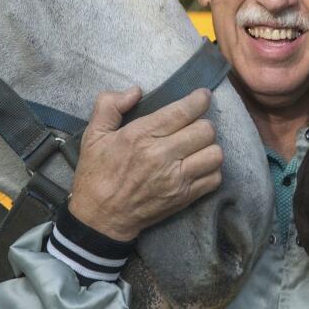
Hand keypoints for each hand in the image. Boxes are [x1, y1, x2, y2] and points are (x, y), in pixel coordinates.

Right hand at [67, 87, 222, 241]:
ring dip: (209, 147)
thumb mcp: (93, 135)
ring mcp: (176, 179)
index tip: (203, 96)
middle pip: (205, 130)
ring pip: (214, 154)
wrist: (100, 218)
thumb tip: (136, 91)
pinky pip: (214, 178)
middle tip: (194, 125)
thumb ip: (109, 105)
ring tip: (198, 146)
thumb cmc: (96, 174)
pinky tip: (198, 166)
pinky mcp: (184, 197)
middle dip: (203, 123)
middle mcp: (162, 155)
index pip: (183, 111)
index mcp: (140, 136)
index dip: (199, 100)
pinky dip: (211, 170)